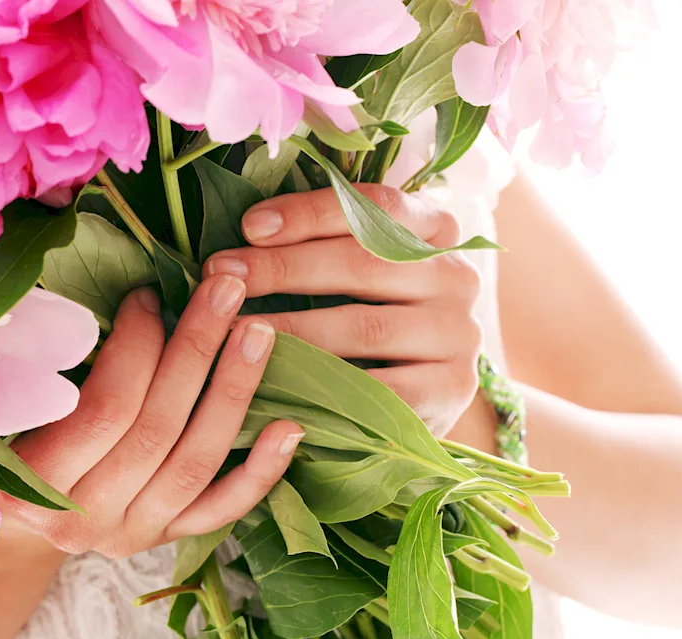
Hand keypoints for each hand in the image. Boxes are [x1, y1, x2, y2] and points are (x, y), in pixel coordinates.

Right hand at [1, 276, 303, 556]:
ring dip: (233, 391)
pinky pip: (223, 508)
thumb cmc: (13, 442)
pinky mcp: (170, 537)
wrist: (24, 521)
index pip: (106, 409)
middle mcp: (88, 519)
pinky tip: (291, 428)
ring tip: (259, 331)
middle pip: (158, 428)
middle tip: (225, 290)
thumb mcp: (10, 407)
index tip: (150, 295)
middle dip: (196, 350)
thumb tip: (121, 289)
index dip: (137, 345)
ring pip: (197, 461)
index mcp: (36, 486)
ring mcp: (135, 533)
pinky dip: (262, 471)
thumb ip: (50, 364)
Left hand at [203, 185, 482, 436]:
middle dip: (283, 268)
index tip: (250, 225)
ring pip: (365, 327)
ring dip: (291, 328)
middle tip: (222, 275)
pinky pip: (378, 389)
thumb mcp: (361, 268)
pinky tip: (273, 383)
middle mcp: (456, 276)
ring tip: (233, 331)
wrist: (428, 388)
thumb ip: (322, 242)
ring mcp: (459, 334)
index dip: (310, 212)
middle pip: (364, 263)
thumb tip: (243, 230)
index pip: (376, 206)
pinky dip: (321, 387)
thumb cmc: (376, 312)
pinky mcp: (451, 389)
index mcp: (436, 229)